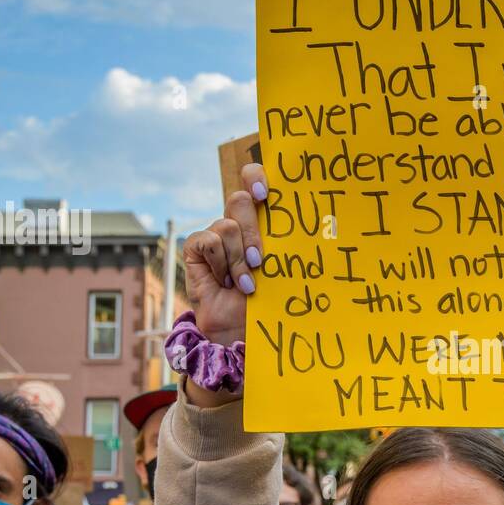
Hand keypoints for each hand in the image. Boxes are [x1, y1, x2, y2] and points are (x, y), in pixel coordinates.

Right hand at [183, 164, 270, 347]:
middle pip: (240, 200)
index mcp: (261, 220)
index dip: (256, 175)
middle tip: (259, 260)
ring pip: (227, 225)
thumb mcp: (281, 267)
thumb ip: (283, 241)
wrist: (240, 329)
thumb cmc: (268, 299)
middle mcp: (237, 222)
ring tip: (246, 283)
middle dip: (253, 232)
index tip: (265, 192)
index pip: (253, 180)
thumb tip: (307, 220)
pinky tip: (224, 282)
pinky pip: (209, 242)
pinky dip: (220, 264)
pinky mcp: (196, 248)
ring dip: (238, 259)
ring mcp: (215, 234)